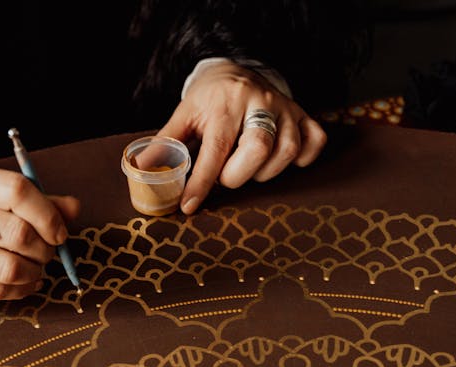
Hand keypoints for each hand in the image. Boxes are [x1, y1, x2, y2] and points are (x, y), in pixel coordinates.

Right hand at [0, 166, 78, 299]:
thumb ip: (33, 200)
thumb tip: (74, 208)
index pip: (16, 189)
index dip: (47, 213)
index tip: (58, 231)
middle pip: (15, 231)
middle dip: (44, 247)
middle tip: (48, 252)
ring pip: (7, 267)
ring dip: (33, 272)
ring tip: (36, 269)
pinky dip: (21, 289)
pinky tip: (25, 283)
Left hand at [158, 62, 327, 213]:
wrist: (236, 71)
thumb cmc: (208, 100)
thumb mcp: (184, 115)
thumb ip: (166, 143)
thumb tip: (141, 170)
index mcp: (224, 104)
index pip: (215, 148)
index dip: (202, 182)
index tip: (189, 206)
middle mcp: (259, 102)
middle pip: (259, 148)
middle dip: (237, 175)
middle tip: (225, 176)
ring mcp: (286, 109)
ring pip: (286, 151)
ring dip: (264, 173)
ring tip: (246, 167)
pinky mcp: (304, 115)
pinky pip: (314, 144)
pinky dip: (300, 159)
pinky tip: (279, 160)